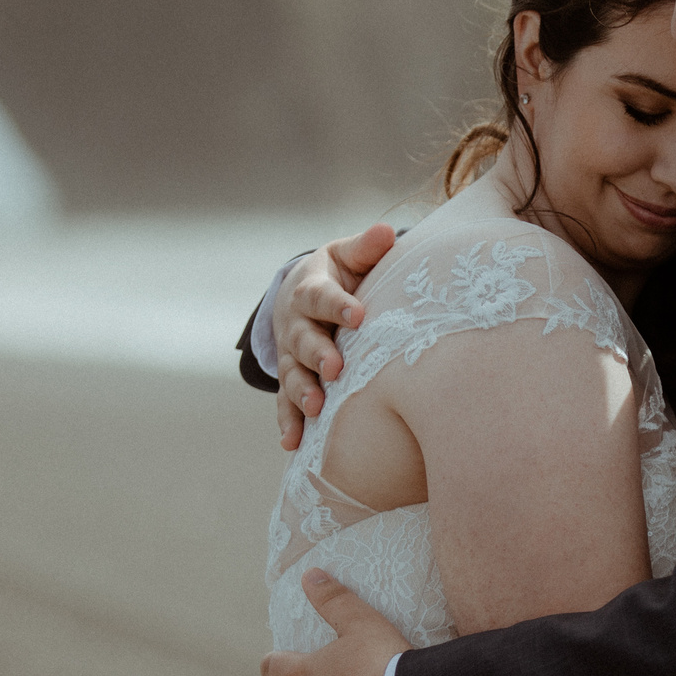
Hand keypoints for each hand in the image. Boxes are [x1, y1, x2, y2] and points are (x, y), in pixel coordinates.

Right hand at [275, 224, 397, 449]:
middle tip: (336, 368)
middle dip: (319, 354)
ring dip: (302, 392)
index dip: (339, 306)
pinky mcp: (292, 379)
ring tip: (315, 408)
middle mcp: (297, 324)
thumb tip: (389, 232)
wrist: (302, 295)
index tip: (359, 315)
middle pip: (305, 340)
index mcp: (312, 290)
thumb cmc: (339, 274)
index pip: (323, 297)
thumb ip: (367, 248)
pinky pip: (286, 403)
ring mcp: (292, 355)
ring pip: (294, 375)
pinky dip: (288, 422)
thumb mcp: (349, 256)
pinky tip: (292, 443)